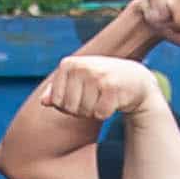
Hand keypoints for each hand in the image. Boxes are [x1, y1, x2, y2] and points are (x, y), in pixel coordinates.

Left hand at [30, 53, 165, 126]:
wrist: (135, 79)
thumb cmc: (100, 81)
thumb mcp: (77, 81)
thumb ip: (57, 90)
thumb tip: (44, 101)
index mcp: (68, 64)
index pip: (57, 101)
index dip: (68, 106)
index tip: (81, 95)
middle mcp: (81, 66)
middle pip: (70, 108)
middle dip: (82, 110)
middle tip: (95, 97)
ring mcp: (96, 76)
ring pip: (85, 112)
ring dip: (95, 111)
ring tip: (104, 97)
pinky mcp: (111, 87)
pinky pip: (100, 114)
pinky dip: (107, 113)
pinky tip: (114, 101)